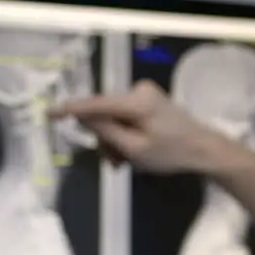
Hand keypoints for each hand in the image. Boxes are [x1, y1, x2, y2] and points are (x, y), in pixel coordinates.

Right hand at [48, 79, 222, 173]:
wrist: (206, 150)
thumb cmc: (172, 152)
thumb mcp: (135, 149)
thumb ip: (106, 131)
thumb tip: (82, 116)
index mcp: (137, 101)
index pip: (95, 103)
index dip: (70, 109)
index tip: (48, 113)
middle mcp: (139, 91)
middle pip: (105, 114)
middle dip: (104, 139)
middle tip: (113, 163)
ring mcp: (146, 95)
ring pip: (114, 119)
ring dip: (114, 141)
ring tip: (124, 162)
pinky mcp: (150, 102)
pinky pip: (126, 118)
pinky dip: (124, 136)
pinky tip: (130, 154)